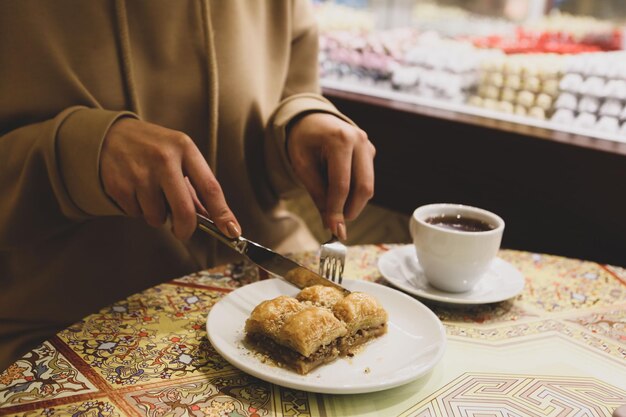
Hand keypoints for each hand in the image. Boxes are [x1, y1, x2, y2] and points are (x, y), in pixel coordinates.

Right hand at [100, 118, 240, 239]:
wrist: (109, 135)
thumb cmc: (152, 147)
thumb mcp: (178, 154)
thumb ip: (195, 186)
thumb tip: (213, 219)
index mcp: (185, 148)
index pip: (210, 187)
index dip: (223, 213)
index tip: (232, 231)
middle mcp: (164, 159)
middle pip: (184, 211)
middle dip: (186, 229)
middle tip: (183, 232)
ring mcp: (140, 173)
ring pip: (158, 217)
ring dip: (157, 216)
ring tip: (151, 194)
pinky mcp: (119, 185)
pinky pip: (137, 214)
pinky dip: (138, 210)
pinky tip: (135, 191)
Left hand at [287, 113, 374, 240]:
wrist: (311, 119)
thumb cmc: (303, 140)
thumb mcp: (302, 166)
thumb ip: (318, 195)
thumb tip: (331, 225)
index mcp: (339, 139)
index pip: (341, 184)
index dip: (337, 210)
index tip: (333, 229)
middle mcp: (359, 140)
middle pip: (363, 187)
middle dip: (350, 210)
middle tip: (336, 223)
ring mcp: (368, 145)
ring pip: (368, 186)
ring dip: (353, 203)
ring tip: (333, 203)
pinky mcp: (370, 152)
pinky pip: (366, 179)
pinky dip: (353, 191)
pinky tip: (337, 187)